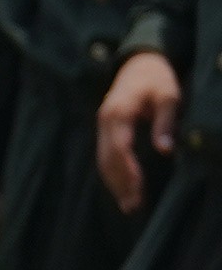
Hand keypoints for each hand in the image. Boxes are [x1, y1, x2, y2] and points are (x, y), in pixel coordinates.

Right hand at [109, 54, 187, 217]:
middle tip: (133, 207)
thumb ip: (165, 122)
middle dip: (120, 184)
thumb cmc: (158, 78)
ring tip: (129, 204)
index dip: (128, 172)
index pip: (119, 149)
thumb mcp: (169, 96)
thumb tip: (165, 150)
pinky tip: (122, 187)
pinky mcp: (105, 128)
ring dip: (114, 183)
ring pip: (102, 159)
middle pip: (106, 158)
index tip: (139, 190)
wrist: (140, 62)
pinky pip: (103, 154)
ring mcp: (102, 124)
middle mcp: (104, 120)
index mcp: (118, 113)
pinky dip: (112, 172)